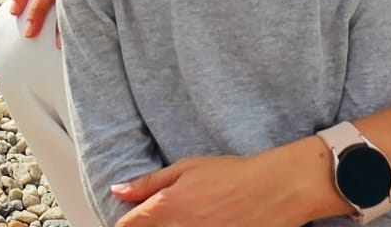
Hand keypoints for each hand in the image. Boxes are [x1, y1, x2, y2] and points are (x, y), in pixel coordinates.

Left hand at [113, 146, 326, 226]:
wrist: (272, 191)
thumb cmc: (229, 174)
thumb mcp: (185, 168)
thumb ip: (148, 183)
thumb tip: (117, 190)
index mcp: (166, 208)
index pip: (129, 225)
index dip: (125, 222)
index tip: (128, 219)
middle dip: (147, 225)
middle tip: (167, 212)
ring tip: (189, 214)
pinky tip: (200, 220)